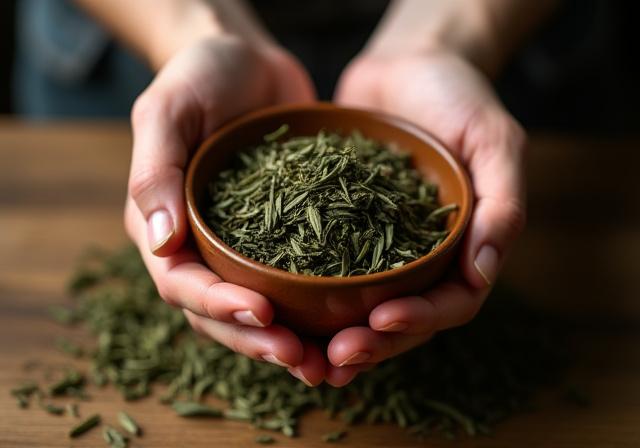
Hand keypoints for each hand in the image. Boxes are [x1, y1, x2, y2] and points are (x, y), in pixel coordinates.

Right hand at [125, 35, 326, 385]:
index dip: (218, 307)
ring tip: (329, 363)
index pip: (182, 283)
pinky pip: (297, 280)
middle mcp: (202, 247)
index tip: (263, 314)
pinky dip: (317, 308)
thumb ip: (155, 174)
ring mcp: (244, 246)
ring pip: (260, 309)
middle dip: (259, 340)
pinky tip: (350, 322)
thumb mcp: (168, 112)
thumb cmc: (199, 77)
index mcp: (163, 227)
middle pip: (222, 313)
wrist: (247, 60)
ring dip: (291, 340)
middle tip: (303, 360)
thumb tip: (161, 243)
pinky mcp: (284, 237)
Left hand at [327, 49, 525, 383]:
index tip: (381, 320)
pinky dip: (306, 297)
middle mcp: (420, 258)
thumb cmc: (460, 96)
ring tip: (302, 359)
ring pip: (359, 308)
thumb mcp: (493, 140)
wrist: (409, 64)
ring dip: (333, 337)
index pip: (450, 303)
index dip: (419, 320)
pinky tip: (278, 311)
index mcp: (463, 249)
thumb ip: (501, 204)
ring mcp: (378, 247)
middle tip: (333, 360)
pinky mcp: (339, 228)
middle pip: (400, 318)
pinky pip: (323, 270)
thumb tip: (484, 273)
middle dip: (370, 343)